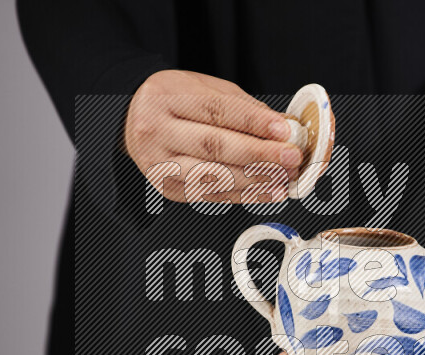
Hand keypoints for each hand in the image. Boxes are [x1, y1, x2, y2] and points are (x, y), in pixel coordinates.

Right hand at [124, 70, 301, 203]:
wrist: (134, 121)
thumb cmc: (174, 102)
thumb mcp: (205, 89)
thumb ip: (244, 107)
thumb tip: (284, 127)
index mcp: (167, 98)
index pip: (216, 111)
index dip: (253, 122)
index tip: (284, 131)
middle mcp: (157, 131)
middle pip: (214, 146)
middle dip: (259, 154)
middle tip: (290, 158)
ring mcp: (160, 164)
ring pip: (212, 176)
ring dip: (255, 180)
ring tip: (285, 178)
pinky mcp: (169, 188)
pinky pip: (212, 195)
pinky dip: (245, 196)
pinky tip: (269, 192)